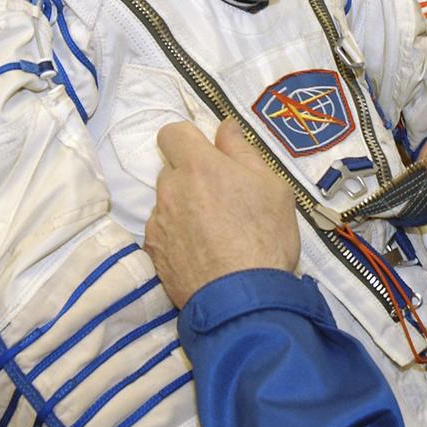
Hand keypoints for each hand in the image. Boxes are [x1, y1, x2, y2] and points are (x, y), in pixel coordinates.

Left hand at [145, 119, 300, 308]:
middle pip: (172, 170)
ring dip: (185, 208)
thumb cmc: (266, 237)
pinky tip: (203, 252)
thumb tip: (225, 127)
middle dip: (192, 177)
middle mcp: (170, 190)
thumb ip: (243, 151)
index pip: (172, 133)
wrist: (244, 299)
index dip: (189, 139)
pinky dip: (178, 236)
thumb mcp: (272, 186)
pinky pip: (163, 231)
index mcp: (198, 166)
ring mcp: (158, 223)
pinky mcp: (153, 252)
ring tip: (215, 232)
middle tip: (223, 199)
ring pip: (168, 202)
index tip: (207, 154)